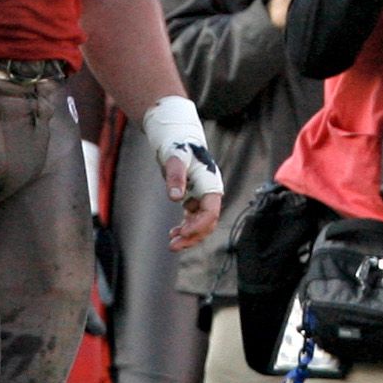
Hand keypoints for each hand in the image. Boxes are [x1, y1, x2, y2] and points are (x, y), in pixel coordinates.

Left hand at [144, 96, 223, 251]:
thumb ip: (176, 177)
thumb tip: (176, 198)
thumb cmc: (178, 145)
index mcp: (211, 185)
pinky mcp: (194, 198)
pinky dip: (185, 228)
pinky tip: (173, 233)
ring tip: (172, 244)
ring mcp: (202, 196)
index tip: (182, 233)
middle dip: (192, 236)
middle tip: (173, 246)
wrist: (177, 136)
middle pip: (207, 223)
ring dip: (189, 236)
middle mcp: (210, 193)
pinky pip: (193, 219)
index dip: (198, 226)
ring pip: (201, 224)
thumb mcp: (175, 159)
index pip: (210, 213)